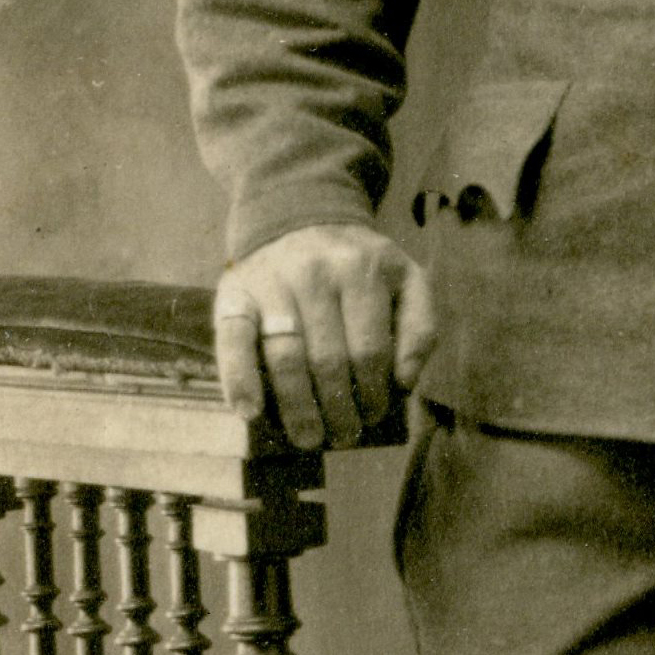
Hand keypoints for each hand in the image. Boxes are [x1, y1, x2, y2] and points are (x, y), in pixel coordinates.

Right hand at [213, 224, 435, 448]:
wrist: (300, 216)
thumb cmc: (360, 266)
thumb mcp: (406, 280)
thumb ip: (421, 327)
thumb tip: (405, 382)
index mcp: (363, 270)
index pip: (370, 350)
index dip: (374, 393)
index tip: (374, 416)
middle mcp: (315, 272)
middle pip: (328, 361)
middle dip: (338, 410)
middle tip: (343, 435)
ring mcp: (272, 282)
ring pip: (286, 358)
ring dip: (299, 409)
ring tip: (310, 438)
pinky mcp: (235, 293)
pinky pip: (233, 340)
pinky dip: (239, 379)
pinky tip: (249, 412)